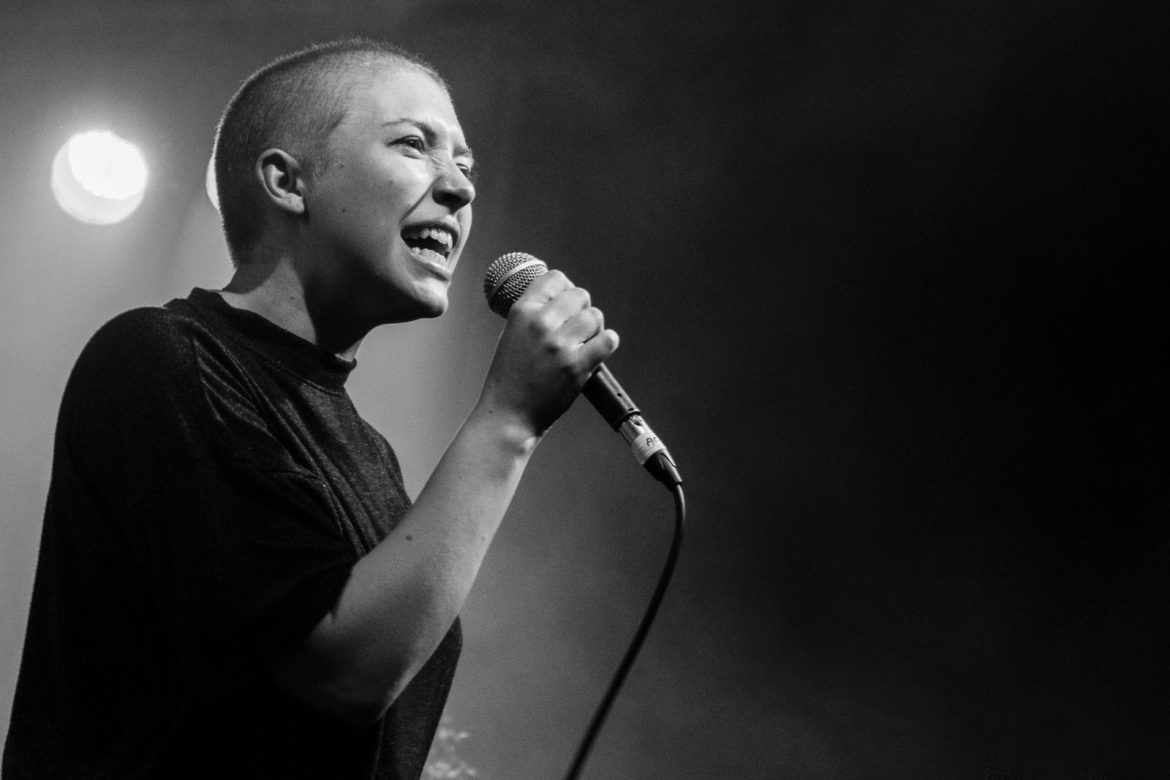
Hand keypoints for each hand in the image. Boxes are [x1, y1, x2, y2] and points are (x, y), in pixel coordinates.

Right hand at [478, 270, 618, 435]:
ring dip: (594, 329)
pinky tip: (596, 351)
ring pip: (595, 316)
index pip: (555, 278)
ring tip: (583, 343)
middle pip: (580, 295)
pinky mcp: (576, 365)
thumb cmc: (510, 378)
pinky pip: (607, 340)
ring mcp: (559, 345)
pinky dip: (607, 343)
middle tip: (576, 329)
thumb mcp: (511, 334)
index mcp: (522, 312)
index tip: (566, 304)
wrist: (509, 414)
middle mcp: (541, 323)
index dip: (565, 290)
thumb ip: (534, 314)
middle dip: (582, 310)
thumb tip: (561, 297)